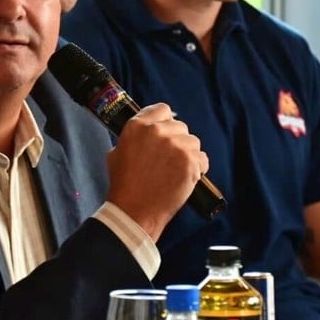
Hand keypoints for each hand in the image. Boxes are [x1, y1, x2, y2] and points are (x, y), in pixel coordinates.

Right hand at [105, 103, 206, 241]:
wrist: (135, 210)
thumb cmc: (124, 184)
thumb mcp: (116, 152)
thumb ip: (132, 137)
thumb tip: (145, 133)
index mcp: (138, 125)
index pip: (163, 109)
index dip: (165, 121)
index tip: (166, 132)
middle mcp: (157, 131)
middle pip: (180, 126)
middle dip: (177, 140)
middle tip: (169, 158)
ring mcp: (176, 146)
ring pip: (193, 142)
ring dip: (188, 153)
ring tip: (176, 169)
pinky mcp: (190, 162)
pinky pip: (202, 159)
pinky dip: (198, 168)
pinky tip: (186, 177)